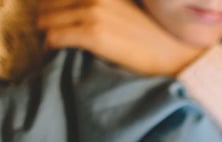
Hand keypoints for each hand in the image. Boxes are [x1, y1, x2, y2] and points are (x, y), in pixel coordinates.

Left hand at [37, 0, 201, 75]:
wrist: (176, 55)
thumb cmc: (156, 38)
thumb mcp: (128, 9)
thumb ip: (105, 7)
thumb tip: (81, 13)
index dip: (54, 7)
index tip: (58, 21)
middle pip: (48, 3)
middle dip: (47, 20)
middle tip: (53, 36)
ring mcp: (93, 13)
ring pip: (46, 20)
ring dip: (47, 35)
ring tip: (54, 48)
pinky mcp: (93, 34)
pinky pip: (53, 37)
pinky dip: (50, 47)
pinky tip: (57, 55)